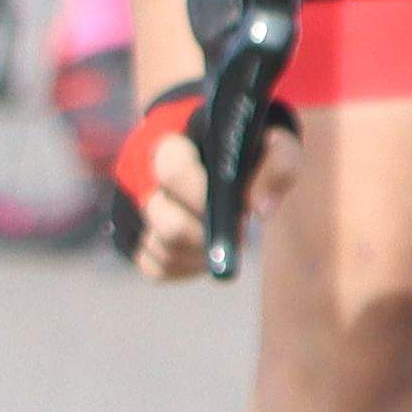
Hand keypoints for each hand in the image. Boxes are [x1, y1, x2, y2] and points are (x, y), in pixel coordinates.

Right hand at [118, 88, 283, 283]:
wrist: (223, 154)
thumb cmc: (247, 149)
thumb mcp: (274, 144)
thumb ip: (278, 165)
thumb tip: (261, 209)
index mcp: (171, 147)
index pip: (174, 173)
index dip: (204, 198)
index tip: (240, 213)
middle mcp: (142, 179)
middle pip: (165, 221)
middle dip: (208, 236)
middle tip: (241, 236)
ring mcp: (134, 211)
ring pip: (160, 247)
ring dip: (200, 254)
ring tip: (228, 241)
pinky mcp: (136, 239)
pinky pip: (154, 267)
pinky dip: (185, 267)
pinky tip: (207, 253)